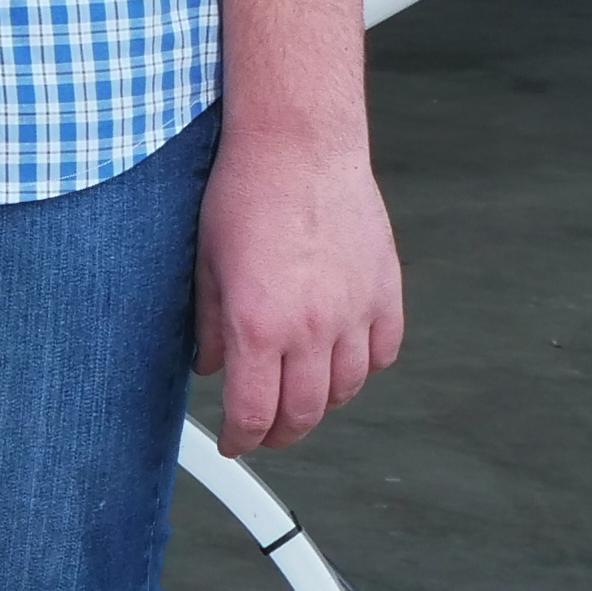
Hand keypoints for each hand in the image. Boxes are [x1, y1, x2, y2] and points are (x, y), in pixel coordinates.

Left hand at [194, 125, 403, 450]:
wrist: (298, 146)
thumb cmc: (243, 194)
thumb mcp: (205, 263)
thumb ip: (211, 324)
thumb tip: (212, 367)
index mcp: (258, 324)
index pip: (253, 410)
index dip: (241, 438)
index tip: (234, 444)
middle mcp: (311, 327)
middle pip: (304, 412)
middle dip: (281, 433)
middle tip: (265, 434)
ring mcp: (355, 311)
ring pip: (347, 388)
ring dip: (322, 403)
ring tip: (300, 398)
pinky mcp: (386, 291)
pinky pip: (383, 353)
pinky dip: (363, 368)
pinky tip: (343, 362)